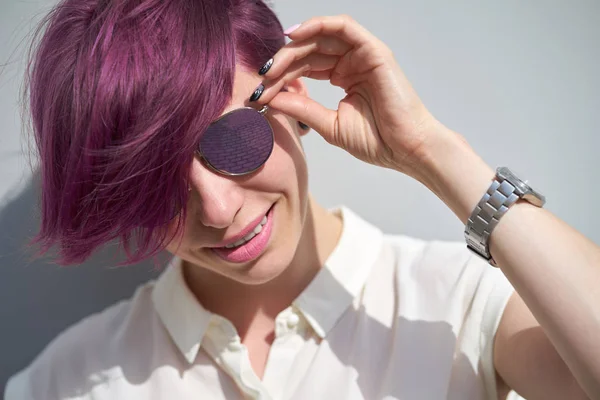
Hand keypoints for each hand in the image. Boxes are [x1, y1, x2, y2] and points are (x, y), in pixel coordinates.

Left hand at [253, 14, 447, 175]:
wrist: (406, 150)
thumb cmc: (376, 141)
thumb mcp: (328, 124)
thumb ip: (301, 109)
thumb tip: (270, 99)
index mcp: (343, 77)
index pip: (305, 67)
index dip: (280, 76)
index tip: (259, 92)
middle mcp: (351, 62)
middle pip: (308, 51)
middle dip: (281, 63)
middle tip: (261, 78)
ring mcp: (363, 54)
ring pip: (321, 37)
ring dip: (293, 47)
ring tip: (272, 65)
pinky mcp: (374, 51)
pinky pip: (344, 27)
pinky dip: (318, 25)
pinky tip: (294, 35)